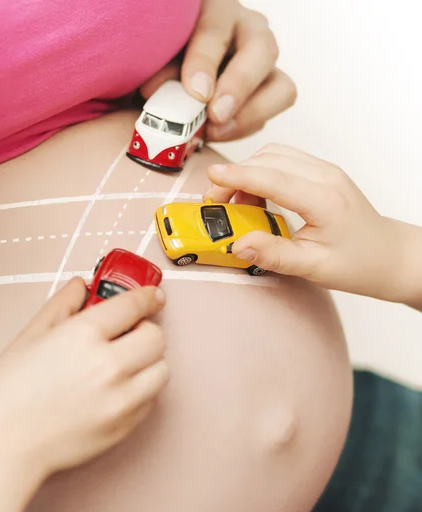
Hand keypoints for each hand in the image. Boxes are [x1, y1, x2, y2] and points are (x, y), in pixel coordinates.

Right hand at [0, 277, 168, 475]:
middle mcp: (109, 366)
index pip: (133, 305)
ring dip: (148, 361)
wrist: (5, 443)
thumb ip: (62, 303)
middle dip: (146, 329)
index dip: (147, 296)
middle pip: (156, 337)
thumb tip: (81, 285)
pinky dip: (141, 389)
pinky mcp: (125, 425)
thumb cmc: (11, 390)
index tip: (152, 296)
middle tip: (129, 333)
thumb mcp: (31, 334)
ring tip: (124, 363)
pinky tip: (116, 388)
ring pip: (161, 369)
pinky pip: (151, 399)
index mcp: (83, 336)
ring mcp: (121, 399)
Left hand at [140, 0, 296, 141]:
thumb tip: (155, 91)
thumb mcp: (156, 57)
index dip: (205, 61)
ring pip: (281, 87)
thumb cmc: (163, 59)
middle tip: (215, 114)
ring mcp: (263, 64)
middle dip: (239, 86)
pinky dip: (245, 127)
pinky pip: (270, 114)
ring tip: (216, 131)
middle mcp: (247, 30)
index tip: (195, 92)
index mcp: (215, 11)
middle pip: (262, 50)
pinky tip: (217, 133)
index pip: (216, 29)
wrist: (171, 72)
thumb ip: (156, 69)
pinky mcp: (268, 92)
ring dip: (250, 114)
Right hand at [204, 143, 401, 299]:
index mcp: (324, 200)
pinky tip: (255, 196)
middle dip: (236, 176)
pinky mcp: (321, 172)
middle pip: (269, 159)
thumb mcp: (312, 267)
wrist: (389, 255)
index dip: (238, 176)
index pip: (272, 178)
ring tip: (236, 203)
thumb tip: (239, 244)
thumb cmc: (357, 263)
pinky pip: (284, 159)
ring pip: (275, 155)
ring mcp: (325, 170)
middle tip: (217, 203)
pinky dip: (261, 172)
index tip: (212, 177)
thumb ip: (273, 255)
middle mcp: (326, 177)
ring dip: (248, 172)